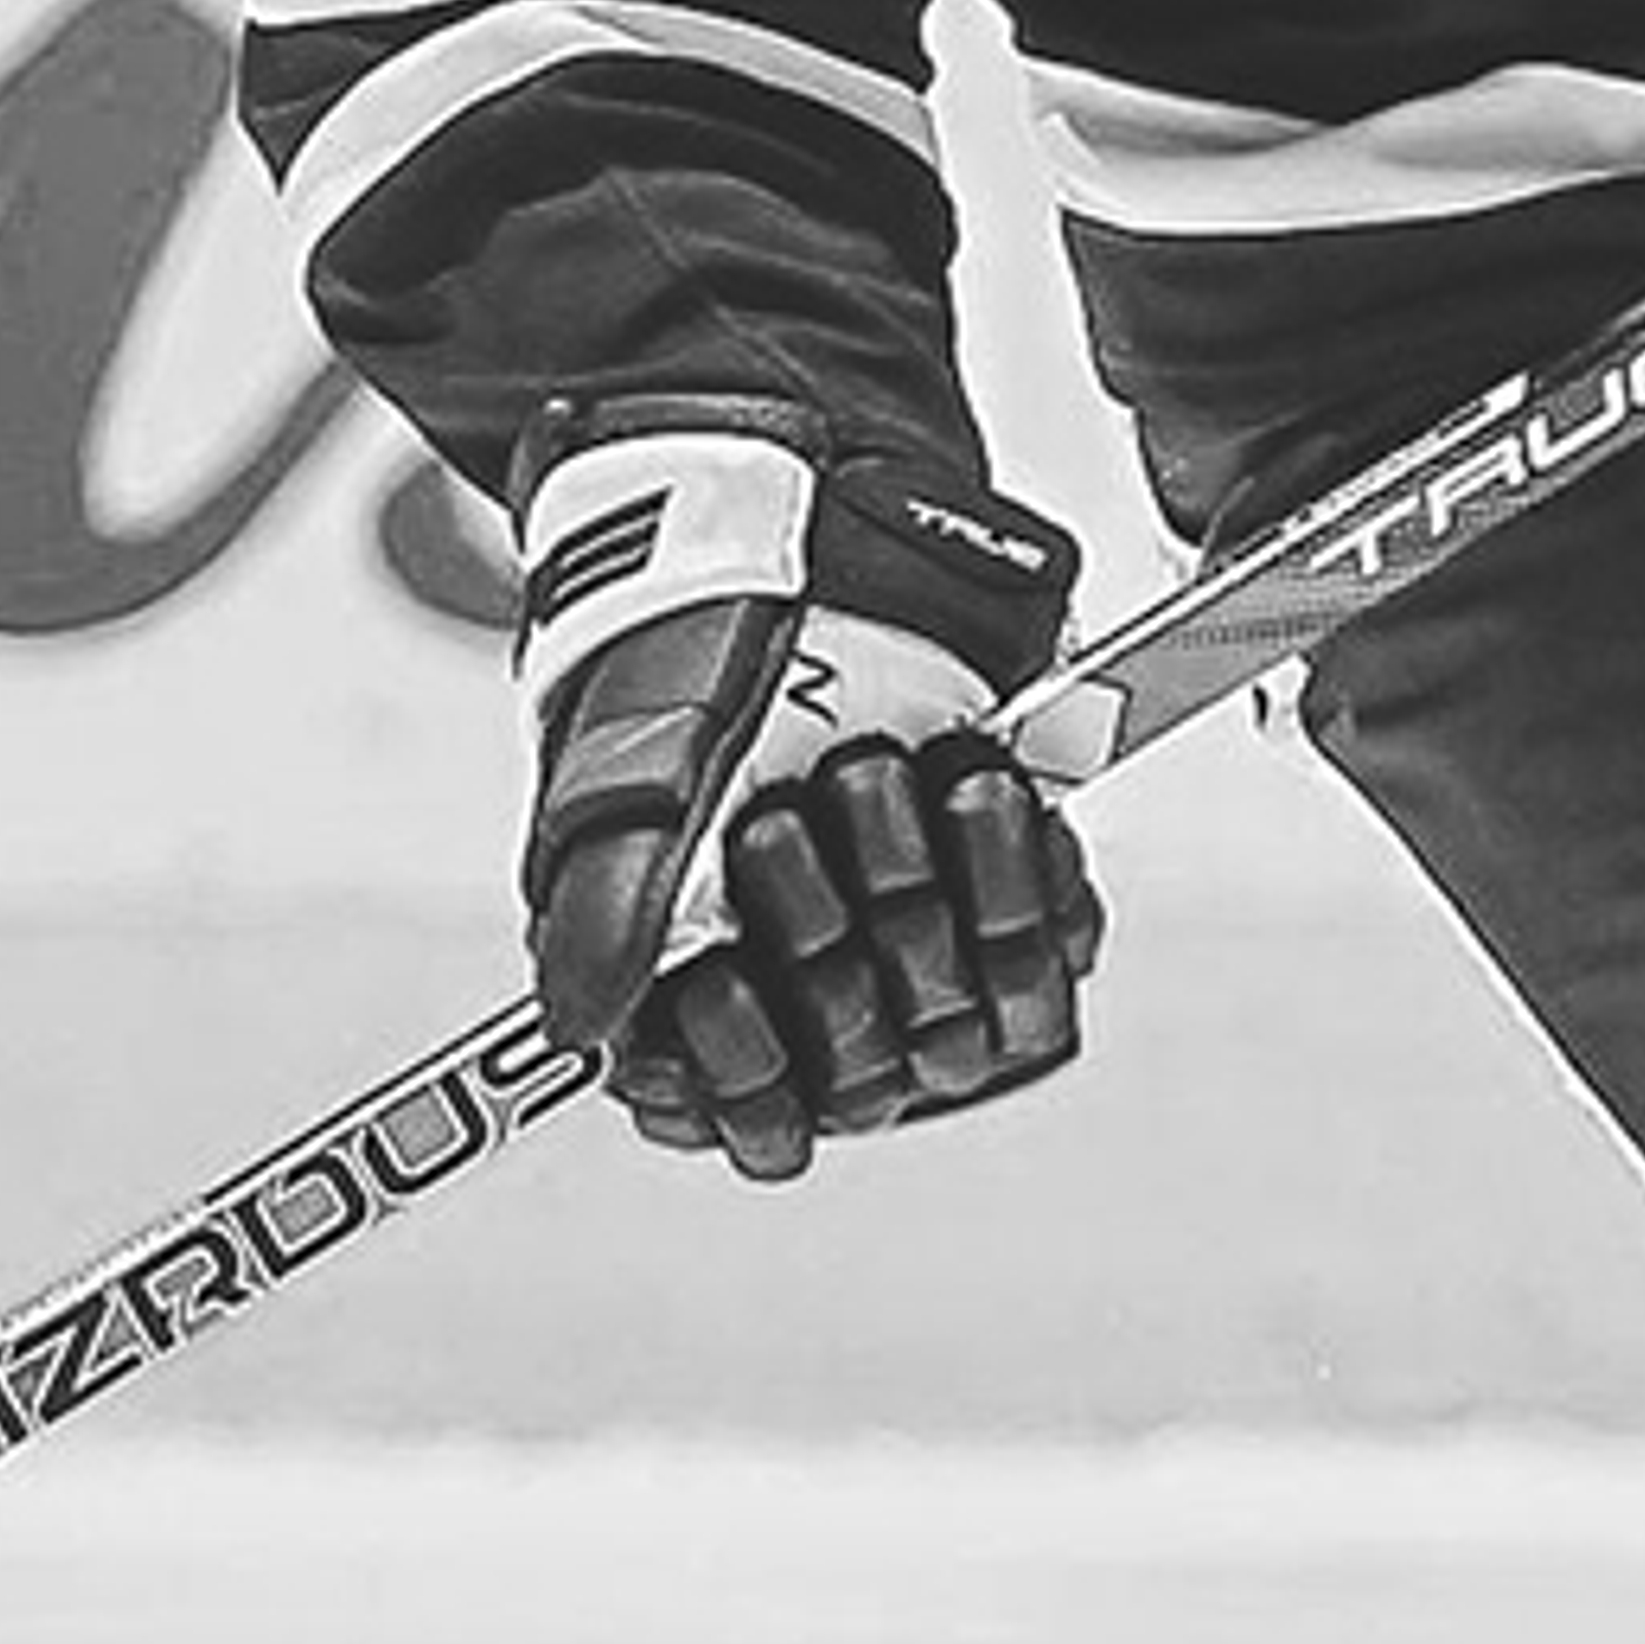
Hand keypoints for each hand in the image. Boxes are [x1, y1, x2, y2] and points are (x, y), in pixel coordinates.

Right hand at [517, 407, 1100, 1180]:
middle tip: (775, 823)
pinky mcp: (1016, 878)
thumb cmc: (686, 662)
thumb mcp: (623, 782)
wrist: (796, 528)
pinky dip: (1024, 871)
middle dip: (820, 935)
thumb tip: (586, 1031)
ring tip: (867, 770)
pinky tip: (978, 784)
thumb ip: (604, 914)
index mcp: (710, 990)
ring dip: (916, 891)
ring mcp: (927, 934)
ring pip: (960, 1012)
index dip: (742, 1069)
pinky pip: (1058, 944)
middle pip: (862, 1060)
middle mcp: (828, 982)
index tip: (718, 981)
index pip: (747, 1114)